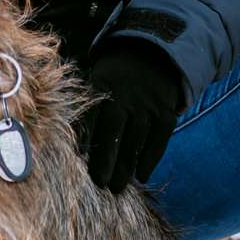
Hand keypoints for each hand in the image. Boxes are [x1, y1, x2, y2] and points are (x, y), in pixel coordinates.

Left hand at [79, 41, 184, 193]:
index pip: (92, 117)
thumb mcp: (99, 78)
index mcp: (103, 85)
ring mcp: (148, 103)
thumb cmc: (116, 74)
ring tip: (117, 188)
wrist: (153, 50)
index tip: (79, 163)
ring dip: (126, 166)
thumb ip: (88, 105)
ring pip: (135, 140)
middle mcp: (126, 94)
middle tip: (100, 184)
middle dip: (105, 161)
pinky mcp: (166, 110)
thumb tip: (73, 143)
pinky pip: (159, 139)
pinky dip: (150, 159)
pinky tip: (142, 176)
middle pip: (113, 132)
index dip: (86, 140)